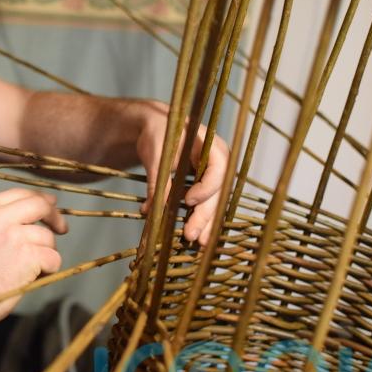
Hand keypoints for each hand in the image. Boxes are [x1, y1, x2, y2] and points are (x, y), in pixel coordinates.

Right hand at [0, 188, 67, 329]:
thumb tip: (30, 214)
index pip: (21, 193)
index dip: (41, 199)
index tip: (51, 205)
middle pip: (40, 205)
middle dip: (55, 217)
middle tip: (62, 228)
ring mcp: (14, 236)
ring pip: (47, 237)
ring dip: (45, 253)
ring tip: (27, 269)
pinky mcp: (28, 256)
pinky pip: (53, 258)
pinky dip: (49, 269)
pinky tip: (32, 277)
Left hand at [136, 101, 228, 245]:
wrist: (157, 128)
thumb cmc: (158, 133)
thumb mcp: (155, 154)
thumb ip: (158, 180)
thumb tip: (152, 210)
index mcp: (210, 144)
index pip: (218, 168)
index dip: (206, 187)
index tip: (188, 201)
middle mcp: (219, 160)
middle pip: (217, 191)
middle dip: (204, 215)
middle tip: (190, 236)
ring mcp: (215, 173)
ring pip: (214, 201)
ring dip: (205, 222)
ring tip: (197, 244)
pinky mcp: (206, 184)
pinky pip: (206, 203)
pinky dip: (199, 218)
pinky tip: (196, 236)